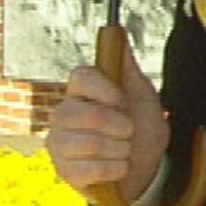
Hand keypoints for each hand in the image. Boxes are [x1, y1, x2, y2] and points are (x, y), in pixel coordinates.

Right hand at [45, 44, 170, 203]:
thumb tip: (120, 35)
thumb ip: (128, 69)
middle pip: (85, 114)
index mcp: (83, 91)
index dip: (103, 89)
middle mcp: (64, 113)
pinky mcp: (63, 170)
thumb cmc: (142, 127)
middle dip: (120, 126)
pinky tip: (115, 167)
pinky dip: (114, 170)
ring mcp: (59, 143)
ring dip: (120, 150)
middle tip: (129, 131)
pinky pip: (89, 170)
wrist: (146, 168)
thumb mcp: (143, 96)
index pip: (80, 76)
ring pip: (89, 144)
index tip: (122, 100)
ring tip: (123, 150)